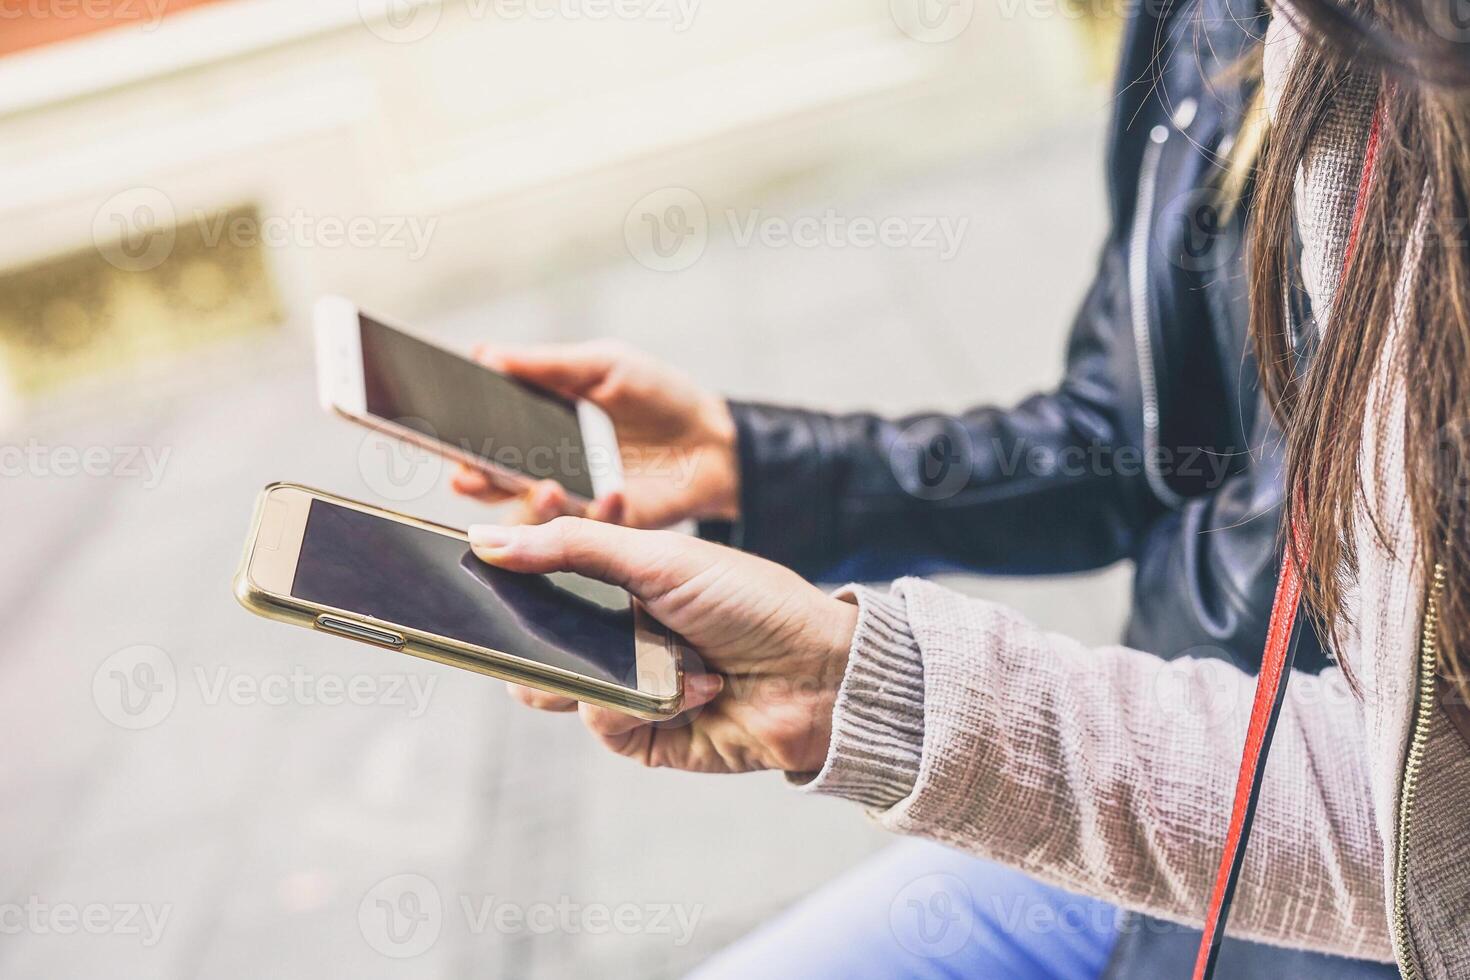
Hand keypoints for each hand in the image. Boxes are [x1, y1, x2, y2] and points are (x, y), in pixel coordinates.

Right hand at [451, 340, 739, 528]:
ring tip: (542, 486)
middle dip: (477, 479)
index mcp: (536, 425)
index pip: (483, 433)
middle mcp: (546, 466)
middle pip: (494, 481)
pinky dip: (602, 510)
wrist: (715, 438)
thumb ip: (546, 364)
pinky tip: (613, 494)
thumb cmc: (657, 394)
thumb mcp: (603, 364)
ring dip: (532, 503)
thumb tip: (484, 352)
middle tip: (469, 473)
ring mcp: (576, 499)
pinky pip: (593, 527)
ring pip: (534, 514)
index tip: (438, 430)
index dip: (457, 435)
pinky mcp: (610, 526)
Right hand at [468, 518, 858, 773]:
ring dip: (595, 670)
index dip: (513, 566)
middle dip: (531, 631)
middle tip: (521, 622)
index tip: (479, 549)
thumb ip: (573, 546)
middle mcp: (617, 636)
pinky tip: (694, 688)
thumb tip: (487, 538)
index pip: (542, 576)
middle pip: (536, 639)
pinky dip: (641, 704)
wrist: (821, 673)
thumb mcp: (659, 558)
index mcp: (619, 583)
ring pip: (559, 685)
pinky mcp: (645, 736)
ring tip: (640, 656)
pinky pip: (604, 725)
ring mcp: (629, 687)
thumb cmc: (752, 601)